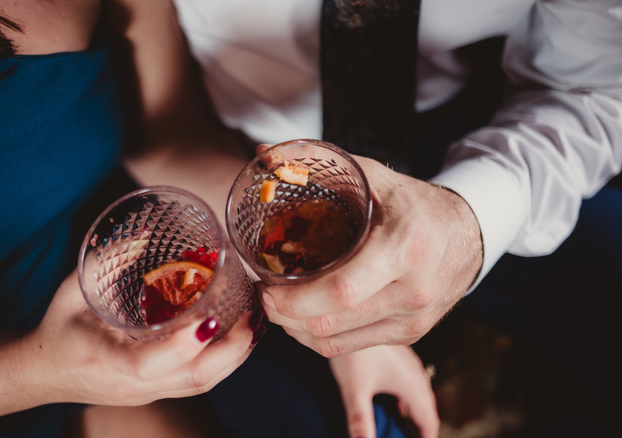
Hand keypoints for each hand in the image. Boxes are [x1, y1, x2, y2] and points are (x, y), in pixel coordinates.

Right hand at [25, 270, 256, 405]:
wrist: (42, 372)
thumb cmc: (58, 327)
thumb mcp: (72, 288)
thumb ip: (108, 259)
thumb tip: (148, 230)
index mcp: (105, 360)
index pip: (149, 365)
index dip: (184, 346)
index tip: (213, 319)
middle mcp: (130, 385)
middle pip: (192, 380)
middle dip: (231, 350)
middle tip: (251, 316)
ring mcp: (145, 393)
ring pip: (201, 385)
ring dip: (234, 357)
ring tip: (254, 324)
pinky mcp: (155, 391)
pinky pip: (196, 383)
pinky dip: (223, 363)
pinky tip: (237, 340)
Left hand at [259, 156, 481, 355]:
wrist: (469, 233)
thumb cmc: (413, 203)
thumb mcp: (373, 177)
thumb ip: (318, 166)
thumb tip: (263, 154)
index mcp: (404, 249)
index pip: (341, 291)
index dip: (295, 298)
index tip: (266, 287)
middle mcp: (413, 291)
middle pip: (332, 323)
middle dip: (285, 315)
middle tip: (265, 295)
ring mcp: (413, 319)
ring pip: (336, 342)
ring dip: (297, 329)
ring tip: (280, 306)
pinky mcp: (410, 333)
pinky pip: (351, 346)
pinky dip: (319, 337)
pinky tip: (305, 319)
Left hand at [330, 345, 438, 437]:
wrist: (349, 309)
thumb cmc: (353, 347)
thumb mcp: (354, 387)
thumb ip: (360, 418)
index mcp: (412, 384)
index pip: (429, 422)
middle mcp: (414, 373)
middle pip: (423, 411)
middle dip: (414, 428)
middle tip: (397, 434)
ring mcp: (406, 364)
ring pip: (413, 397)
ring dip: (406, 413)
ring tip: (392, 425)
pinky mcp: (396, 357)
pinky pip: (405, 384)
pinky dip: (399, 399)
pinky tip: (383, 400)